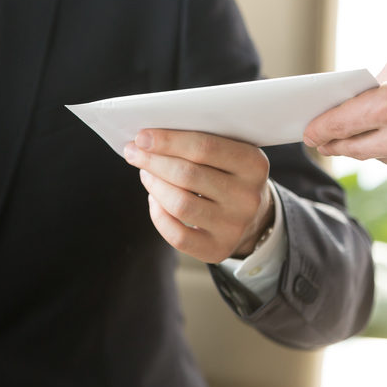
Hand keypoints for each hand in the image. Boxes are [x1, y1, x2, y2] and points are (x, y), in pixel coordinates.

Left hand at [123, 129, 273, 262]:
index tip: (141, 137)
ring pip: (180, 204)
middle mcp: (248, 197)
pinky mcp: (218, 249)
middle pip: (188, 175)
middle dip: (153, 162)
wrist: (253, 215)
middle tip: (133, 152)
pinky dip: (158, 215)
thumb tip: (147, 139)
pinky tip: (154, 199)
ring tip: (145, 173)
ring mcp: (234, 226)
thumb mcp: (229, 151)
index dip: (168, 141)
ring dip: (154, 185)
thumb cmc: (229, 173)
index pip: (205, 147)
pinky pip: (177, 235)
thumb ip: (198, 141)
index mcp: (254, 164)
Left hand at [303, 44, 386, 180]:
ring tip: (366, 137)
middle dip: (336, 145)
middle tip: (324, 142)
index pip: (339, 125)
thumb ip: (373, 91)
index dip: (319, 130)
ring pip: (383, 158)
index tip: (308, 134)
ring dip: (374, 147)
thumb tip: (351, 109)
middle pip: (354, 149)